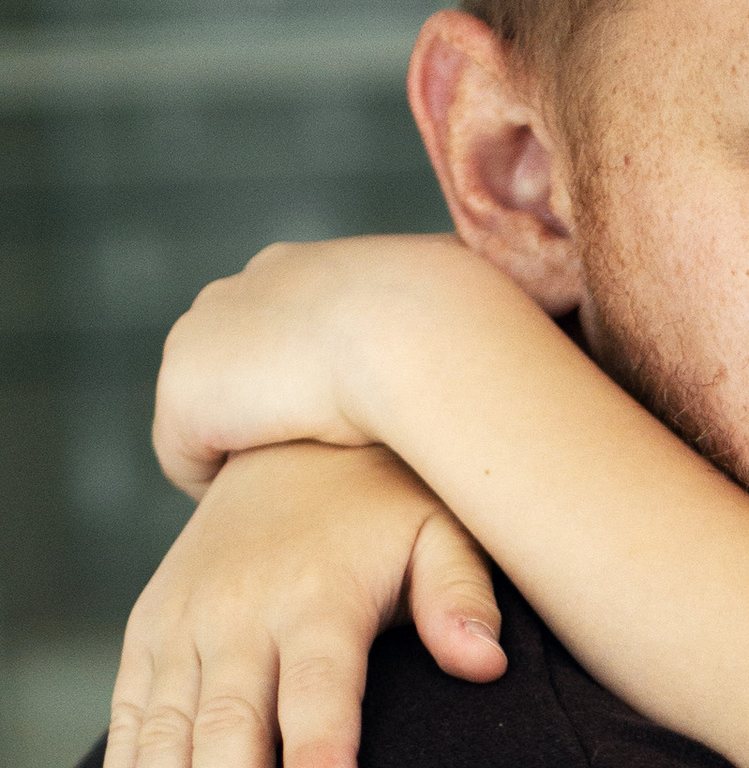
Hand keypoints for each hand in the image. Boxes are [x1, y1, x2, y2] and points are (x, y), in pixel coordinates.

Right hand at [102, 443, 505, 767]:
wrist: (290, 434)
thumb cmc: (389, 500)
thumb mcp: (444, 525)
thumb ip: (463, 593)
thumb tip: (484, 662)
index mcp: (317, 591)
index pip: (320, 683)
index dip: (321, 749)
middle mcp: (239, 609)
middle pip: (231, 721)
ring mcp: (185, 621)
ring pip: (165, 730)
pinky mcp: (150, 630)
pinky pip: (128, 714)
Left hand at [152, 233, 523, 495]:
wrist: (415, 333)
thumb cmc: (465, 323)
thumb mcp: (474, 307)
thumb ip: (465, 322)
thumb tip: (544, 320)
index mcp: (301, 267)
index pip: (282, 328)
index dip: (308, 382)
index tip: (340, 425)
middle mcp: (241, 290)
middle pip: (234, 367)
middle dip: (264, 412)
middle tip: (308, 468)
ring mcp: (203, 339)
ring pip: (209, 413)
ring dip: (244, 448)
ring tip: (289, 496)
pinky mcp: (184, 395)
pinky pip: (189, 460)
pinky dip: (222, 482)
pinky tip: (267, 500)